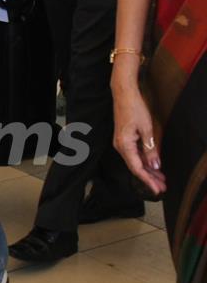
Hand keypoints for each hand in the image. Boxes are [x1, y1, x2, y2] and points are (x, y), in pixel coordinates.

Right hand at [112, 80, 165, 195]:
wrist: (123, 93)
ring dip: (148, 170)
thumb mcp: (147, 129)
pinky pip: (134, 154)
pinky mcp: (124, 138)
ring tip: (160, 178)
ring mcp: (121, 142)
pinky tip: (153, 164)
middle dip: (150, 178)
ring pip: (136, 161)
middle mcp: (120, 146)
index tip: (157, 189)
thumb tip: (155, 166)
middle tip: (162, 186)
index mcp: (124, 146)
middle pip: (136, 167)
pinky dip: (144, 160)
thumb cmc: (134, 108)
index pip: (137, 169)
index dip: (148, 180)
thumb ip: (150, 149)